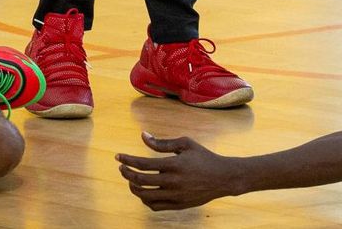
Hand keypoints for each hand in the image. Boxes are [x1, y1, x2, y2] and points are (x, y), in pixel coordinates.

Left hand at [116, 133, 243, 210]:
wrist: (223, 177)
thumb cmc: (203, 157)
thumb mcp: (185, 143)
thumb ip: (162, 142)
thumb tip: (143, 136)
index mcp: (173, 165)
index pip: (142, 164)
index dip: (127, 160)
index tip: (118, 157)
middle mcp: (172, 182)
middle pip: (140, 181)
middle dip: (126, 173)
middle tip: (121, 168)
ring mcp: (175, 196)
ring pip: (145, 196)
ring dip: (134, 187)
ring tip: (131, 179)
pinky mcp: (178, 205)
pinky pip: (155, 206)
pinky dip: (145, 199)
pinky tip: (144, 191)